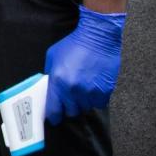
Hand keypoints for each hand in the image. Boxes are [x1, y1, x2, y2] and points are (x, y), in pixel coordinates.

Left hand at [44, 6, 126, 124]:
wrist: (98, 37)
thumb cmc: (73, 44)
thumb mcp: (53, 57)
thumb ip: (50, 75)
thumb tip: (50, 89)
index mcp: (58, 81)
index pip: (53, 109)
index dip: (53, 116)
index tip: (53, 118)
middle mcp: (74, 89)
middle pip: (70, 111)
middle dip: (68, 106)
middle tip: (69, 97)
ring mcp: (90, 91)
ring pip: (85, 108)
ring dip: (83, 102)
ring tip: (83, 89)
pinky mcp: (105, 91)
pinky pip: (98, 103)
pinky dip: (95, 99)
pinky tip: (93, 87)